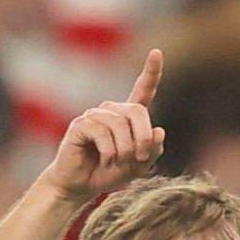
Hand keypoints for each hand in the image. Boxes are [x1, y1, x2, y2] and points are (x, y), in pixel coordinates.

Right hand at [46, 50, 166, 203]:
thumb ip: (152, 151)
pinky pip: (101, 132)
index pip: (142, 90)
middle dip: (143, 137)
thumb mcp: (138, 166)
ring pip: (119, 125)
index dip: (151, 72)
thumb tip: (159, 130)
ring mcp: (94, 116)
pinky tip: (105, 160)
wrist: (80, 186)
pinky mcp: (80, 125)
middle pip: (137, 111)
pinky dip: (109, 152)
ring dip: (125, 150)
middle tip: (140, 158)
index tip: (157, 52)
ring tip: (118, 162)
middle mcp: (111, 111)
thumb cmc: (108, 174)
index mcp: (127, 117)